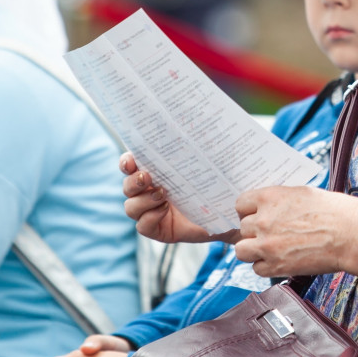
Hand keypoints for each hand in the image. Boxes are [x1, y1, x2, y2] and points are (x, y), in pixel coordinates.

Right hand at [119, 153, 239, 244]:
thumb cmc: (218, 186)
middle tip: (148, 177)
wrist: (231, 214)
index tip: (131, 160)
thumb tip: (197, 126)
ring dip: (143, 201)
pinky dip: (150, 217)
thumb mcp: (207, 166)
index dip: (126, 162)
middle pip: (127, 186)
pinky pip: (142, 226)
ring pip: (130, 207)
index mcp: (156, 172)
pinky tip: (165, 210)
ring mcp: (152, 212)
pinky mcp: (158, 230)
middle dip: (133, 181)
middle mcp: (149, 192)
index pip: (130, 165)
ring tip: (163, 195)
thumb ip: (195, 152)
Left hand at [234, 186, 357, 281]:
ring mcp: (267, 245)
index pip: (240, 204)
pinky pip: (256, 269)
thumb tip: (266, 209)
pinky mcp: (275, 266)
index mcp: (269, 197)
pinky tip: (281, 260)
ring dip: (253, 251)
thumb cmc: (334, 211)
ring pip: (242, 250)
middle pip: (241, 229)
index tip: (256, 216)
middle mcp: (263, 220)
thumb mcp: (301, 194)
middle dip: (253, 232)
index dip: (248, 212)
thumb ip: (278, 202)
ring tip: (270, 250)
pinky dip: (266, 267)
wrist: (350, 234)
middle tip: (270, 234)